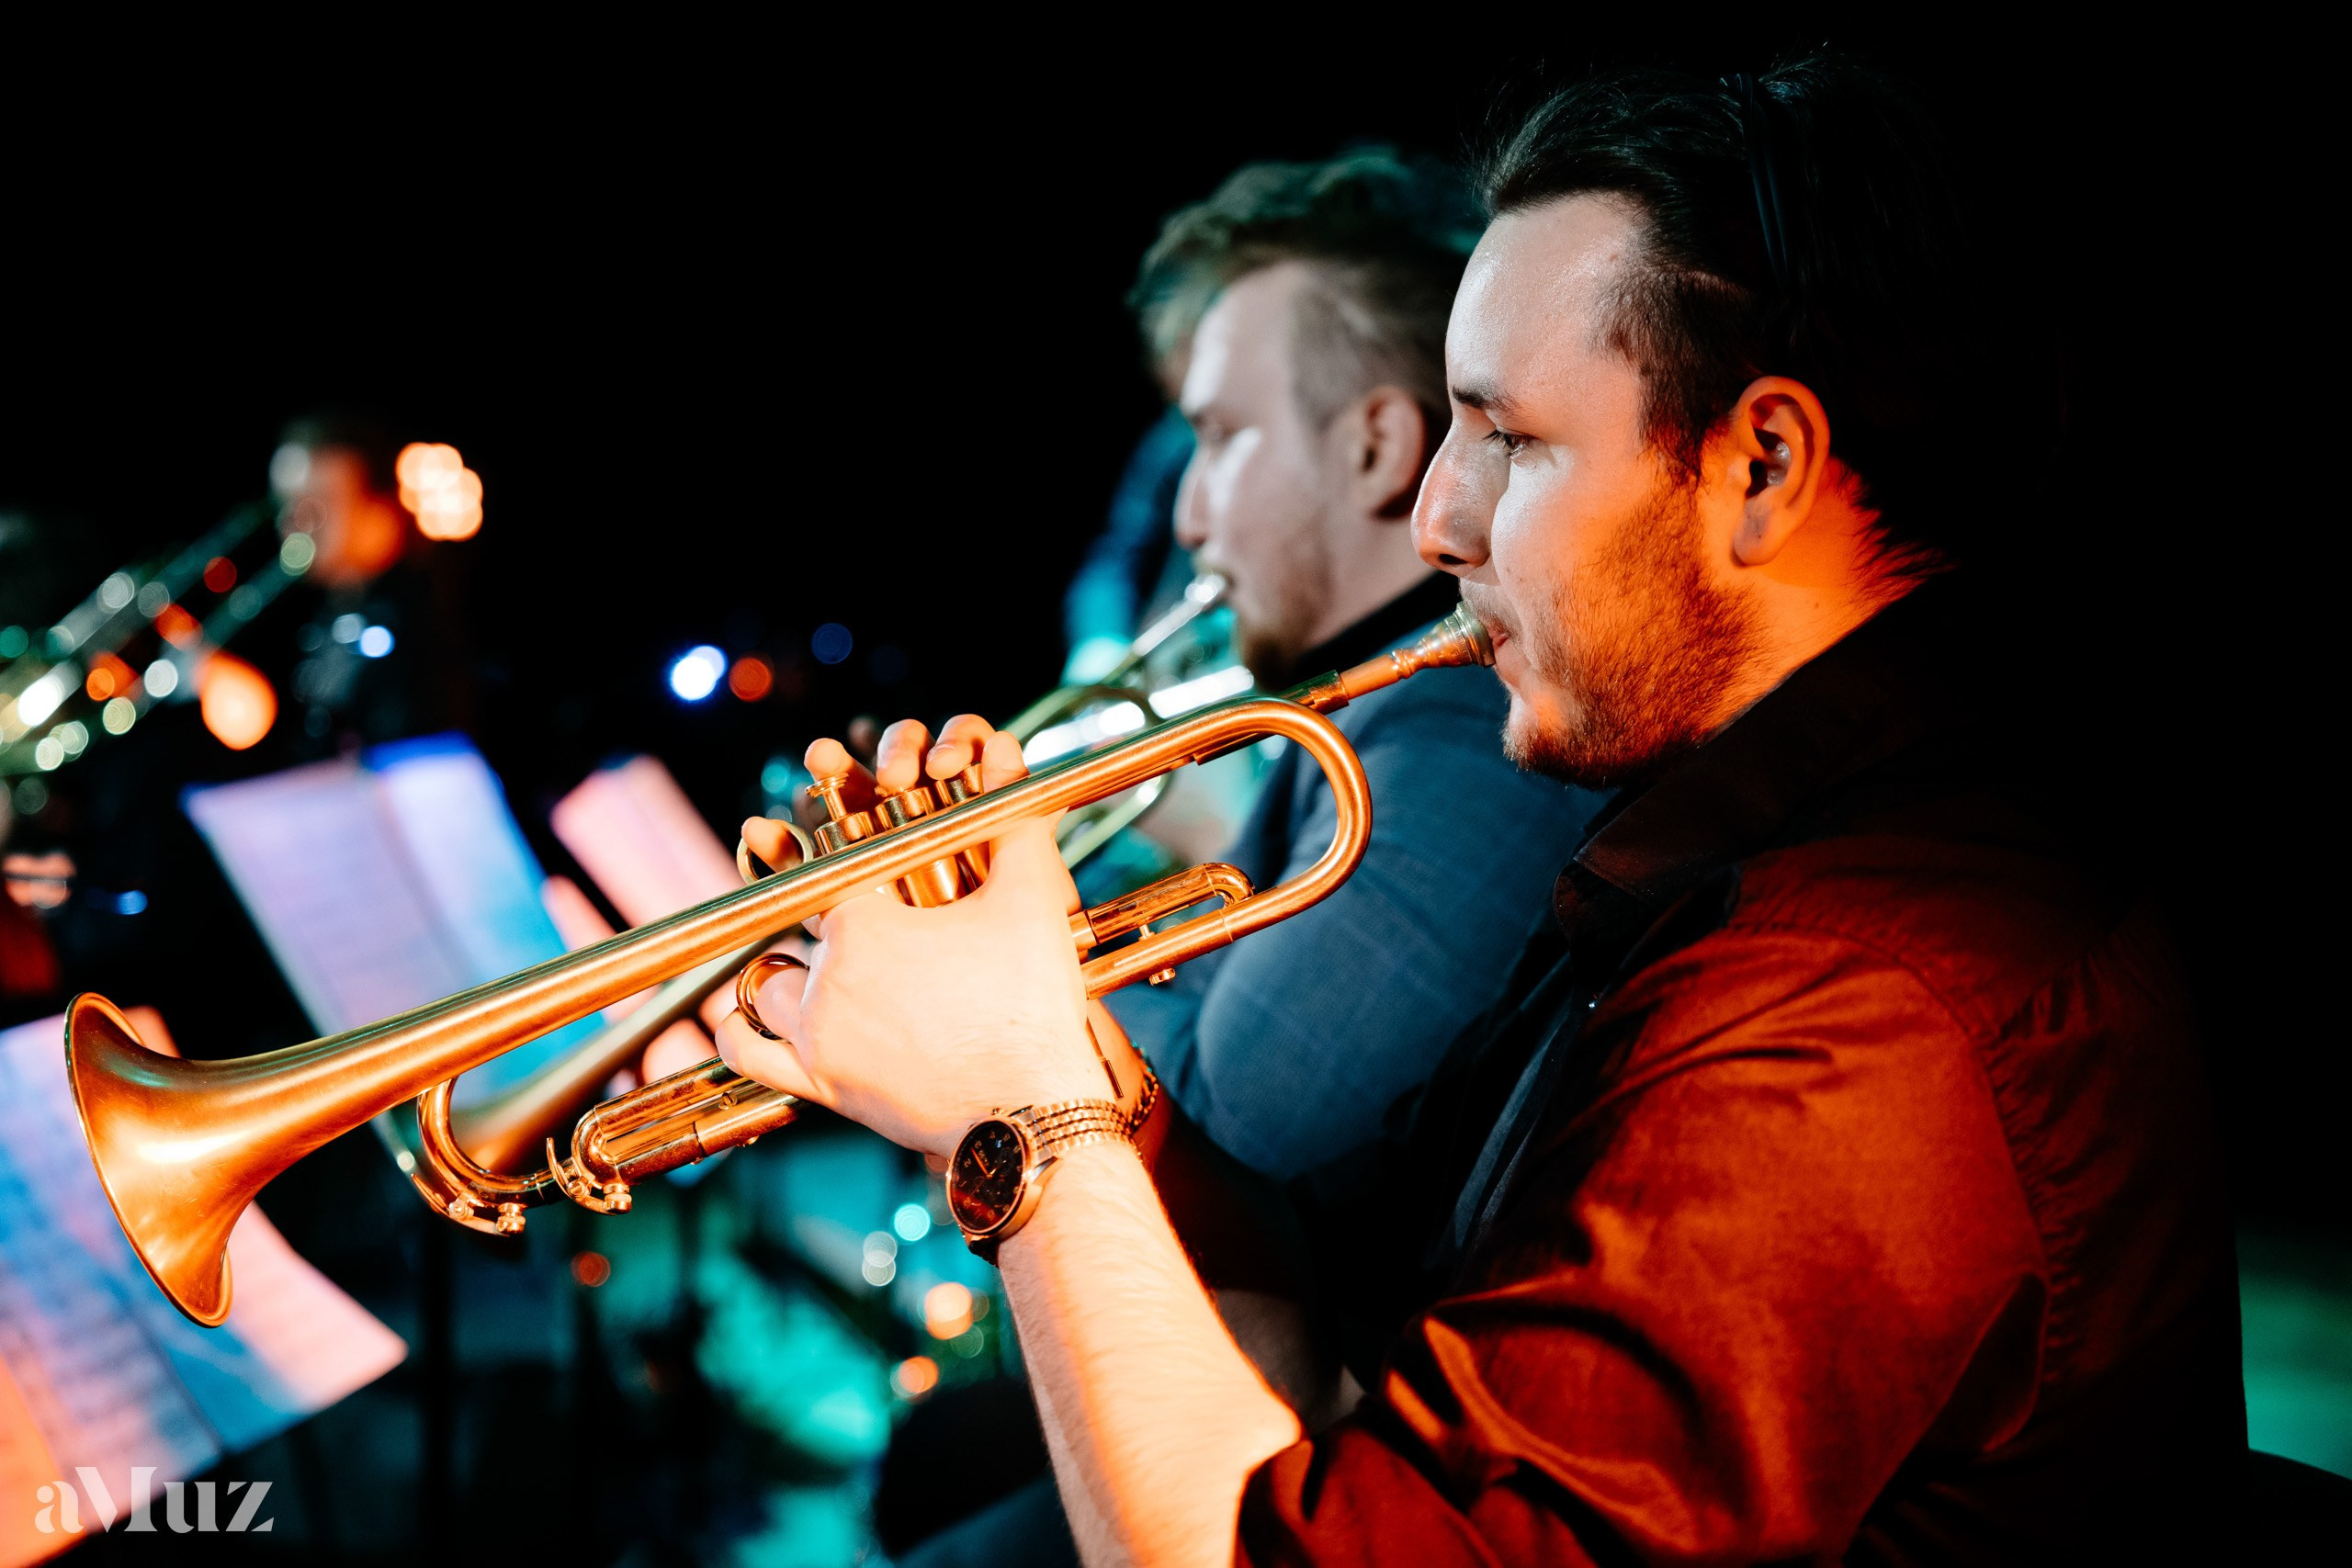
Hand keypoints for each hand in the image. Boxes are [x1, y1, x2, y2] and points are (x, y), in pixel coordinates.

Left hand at [716, 716, 1109, 1157]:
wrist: (1030, 1115)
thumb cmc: (1030, 1007)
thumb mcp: (1031, 904)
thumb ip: (1017, 829)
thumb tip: (1016, 770)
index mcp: (862, 922)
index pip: (827, 864)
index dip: (837, 852)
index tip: (842, 849)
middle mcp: (824, 978)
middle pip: (799, 924)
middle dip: (824, 912)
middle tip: (859, 915)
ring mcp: (815, 1037)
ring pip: (767, 983)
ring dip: (783, 967)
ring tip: (818, 962)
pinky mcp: (820, 1088)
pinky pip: (750, 1054)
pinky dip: (738, 1031)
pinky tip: (743, 1016)